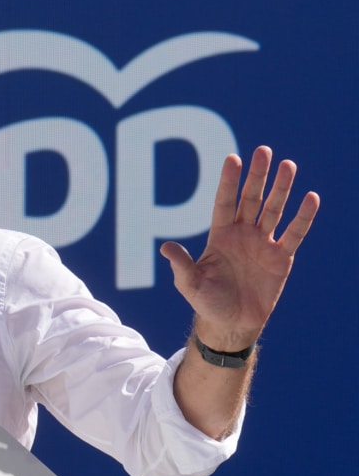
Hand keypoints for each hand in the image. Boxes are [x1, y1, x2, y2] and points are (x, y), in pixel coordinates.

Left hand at [160, 146, 319, 350]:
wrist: (233, 323)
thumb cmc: (208, 302)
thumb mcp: (191, 285)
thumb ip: (182, 266)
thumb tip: (165, 248)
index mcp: (220, 235)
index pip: (225, 202)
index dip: (229, 181)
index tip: (233, 158)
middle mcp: (243, 234)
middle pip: (251, 199)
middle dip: (257, 176)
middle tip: (264, 151)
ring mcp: (263, 244)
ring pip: (273, 210)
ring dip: (281, 188)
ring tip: (288, 165)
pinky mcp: (282, 258)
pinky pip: (294, 234)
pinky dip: (303, 217)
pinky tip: (311, 197)